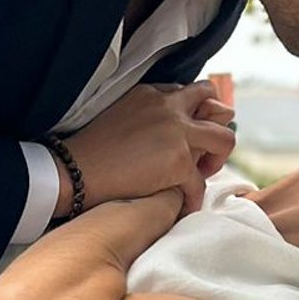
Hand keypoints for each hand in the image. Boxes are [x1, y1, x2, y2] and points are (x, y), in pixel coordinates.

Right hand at [62, 72, 236, 214]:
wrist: (74, 171)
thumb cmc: (88, 151)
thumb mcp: (116, 116)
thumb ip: (144, 118)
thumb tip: (162, 138)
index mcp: (150, 94)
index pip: (187, 95)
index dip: (193, 116)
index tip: (188, 134)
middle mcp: (168, 107)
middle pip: (215, 105)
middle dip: (217, 127)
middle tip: (205, 154)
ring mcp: (177, 133)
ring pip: (224, 139)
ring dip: (217, 160)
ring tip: (200, 177)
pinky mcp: (179, 161)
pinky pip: (200, 182)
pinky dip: (193, 198)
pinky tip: (182, 205)